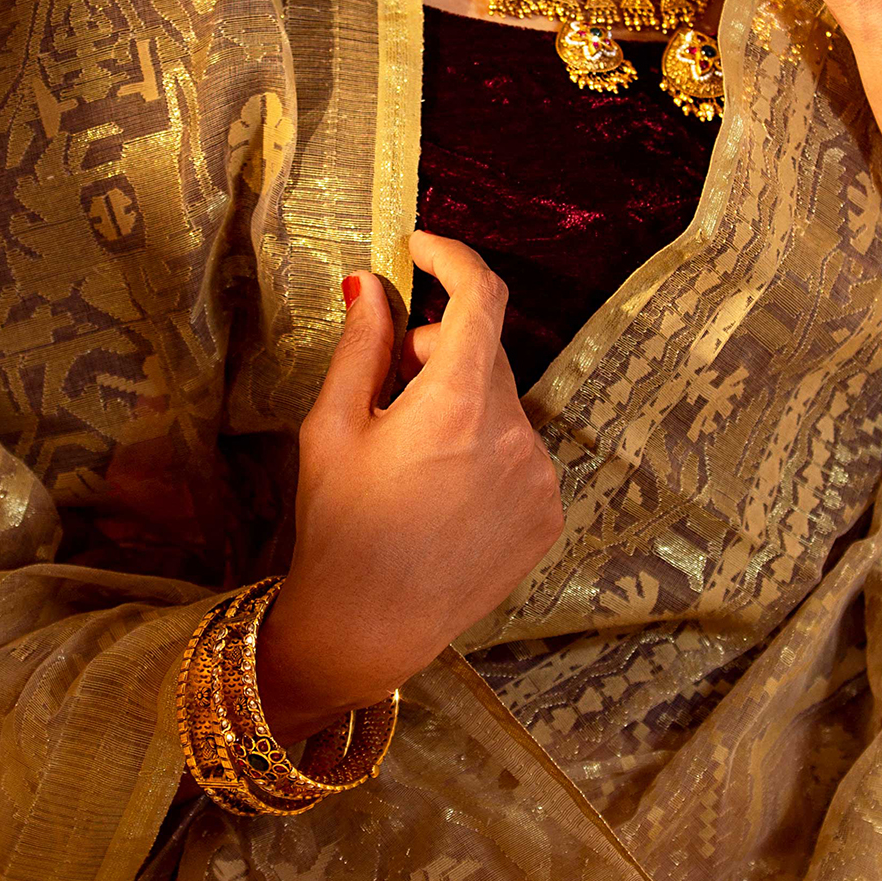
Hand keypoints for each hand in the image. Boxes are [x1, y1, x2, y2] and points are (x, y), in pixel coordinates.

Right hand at [256, 231, 564, 739]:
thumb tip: (372, 284)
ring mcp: (540, 477)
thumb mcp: (332, 428)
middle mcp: (514, 434)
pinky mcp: (549, 512)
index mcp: (456, 403)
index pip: (480, 296)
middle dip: (437, 348)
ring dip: (461, 403)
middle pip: (484, 353)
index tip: (419, 250)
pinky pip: (519, 452)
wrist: (368, 629)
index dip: (451, 258)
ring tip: (409, 455)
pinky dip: (484, 449)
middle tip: (389, 379)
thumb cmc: (337, 528)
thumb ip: (361, 346)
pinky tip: (439, 494)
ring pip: (501, 404)